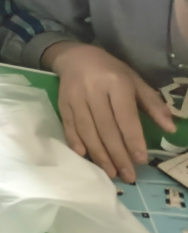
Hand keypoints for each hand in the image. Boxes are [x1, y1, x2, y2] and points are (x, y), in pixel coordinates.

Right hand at [44, 41, 175, 182]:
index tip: (141, 160)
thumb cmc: (110, 71)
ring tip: (110, 172)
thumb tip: (170, 128)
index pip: (125, 115)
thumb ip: (152, 104)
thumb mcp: (134, 81)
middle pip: (106, 127)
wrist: (75, 57)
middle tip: (128, 175)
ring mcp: (75, 97)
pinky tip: (83, 155)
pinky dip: (75, 141)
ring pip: (86, 130)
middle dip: (117, 153)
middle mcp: (93, 90)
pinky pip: (68, 125)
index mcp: (115, 83)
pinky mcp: (62, 103)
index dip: (133, 139)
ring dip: (98, 153)